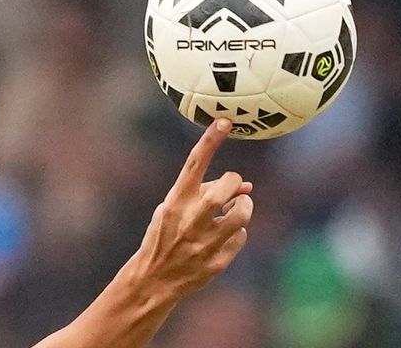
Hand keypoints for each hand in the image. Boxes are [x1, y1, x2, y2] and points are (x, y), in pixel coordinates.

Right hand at [135, 118, 252, 295]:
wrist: (153, 278)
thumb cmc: (166, 235)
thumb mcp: (173, 209)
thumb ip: (203, 193)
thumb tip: (247, 187)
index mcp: (175, 201)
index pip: (194, 164)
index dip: (210, 141)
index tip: (224, 121)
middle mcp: (189, 220)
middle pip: (223, 191)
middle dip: (233, 183)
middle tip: (235, 186)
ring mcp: (203, 243)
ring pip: (241, 215)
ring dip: (244, 208)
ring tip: (237, 209)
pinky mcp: (215, 262)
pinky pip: (240, 237)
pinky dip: (236, 234)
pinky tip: (222, 237)